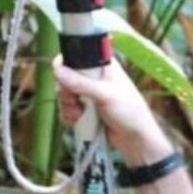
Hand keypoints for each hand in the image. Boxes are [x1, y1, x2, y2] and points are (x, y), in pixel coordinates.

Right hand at [53, 56, 173, 165]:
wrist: (134, 138)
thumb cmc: (129, 111)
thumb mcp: (105, 95)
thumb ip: (81, 83)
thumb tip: (58, 70)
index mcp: (101, 64)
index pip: (75, 55)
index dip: (65, 65)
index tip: (63, 77)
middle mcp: (93, 76)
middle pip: (64, 76)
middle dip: (65, 91)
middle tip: (75, 100)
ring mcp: (87, 93)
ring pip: (64, 94)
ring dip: (67, 106)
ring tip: (79, 114)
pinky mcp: (83, 109)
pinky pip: (66, 108)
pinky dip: (68, 115)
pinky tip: (78, 120)